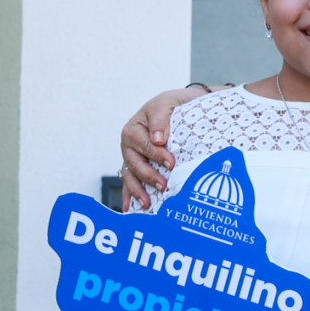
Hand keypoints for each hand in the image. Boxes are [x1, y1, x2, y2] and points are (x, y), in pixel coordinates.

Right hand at [120, 88, 203, 208]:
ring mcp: (132, 156)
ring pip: (130, 175)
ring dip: (138, 190)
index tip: (171, 162)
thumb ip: (161, 118)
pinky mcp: (137, 166)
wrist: (181, 106)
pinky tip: (130, 207)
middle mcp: (130, 144)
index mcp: (135, 128)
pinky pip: (129, 181)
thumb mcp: (167, 103)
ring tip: (147, 203)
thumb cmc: (173, 105)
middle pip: (135, 163)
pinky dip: (129, 195)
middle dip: (149, 176)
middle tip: (163, 185)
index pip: (144, 144)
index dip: (157, 154)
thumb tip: (158, 139)